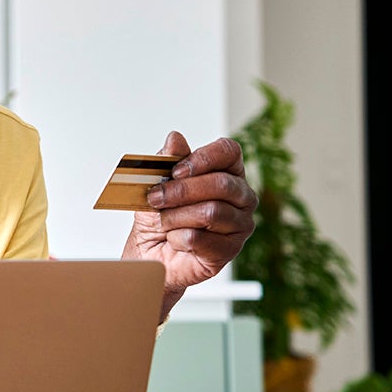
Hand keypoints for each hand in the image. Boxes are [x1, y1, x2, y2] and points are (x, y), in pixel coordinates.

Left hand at [124, 131, 256, 318]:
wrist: (150, 254)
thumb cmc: (158, 217)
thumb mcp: (155, 185)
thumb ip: (166, 162)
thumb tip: (175, 138)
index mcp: (226, 172)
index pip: (229, 151)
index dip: (203, 158)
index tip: (175, 170)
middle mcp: (241, 196)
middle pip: (221, 184)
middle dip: (181, 191)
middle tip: (155, 198)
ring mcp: (240, 224)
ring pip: (211, 212)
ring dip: (176, 217)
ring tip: (163, 222)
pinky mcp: (230, 250)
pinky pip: (202, 239)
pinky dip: (178, 238)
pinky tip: (175, 239)